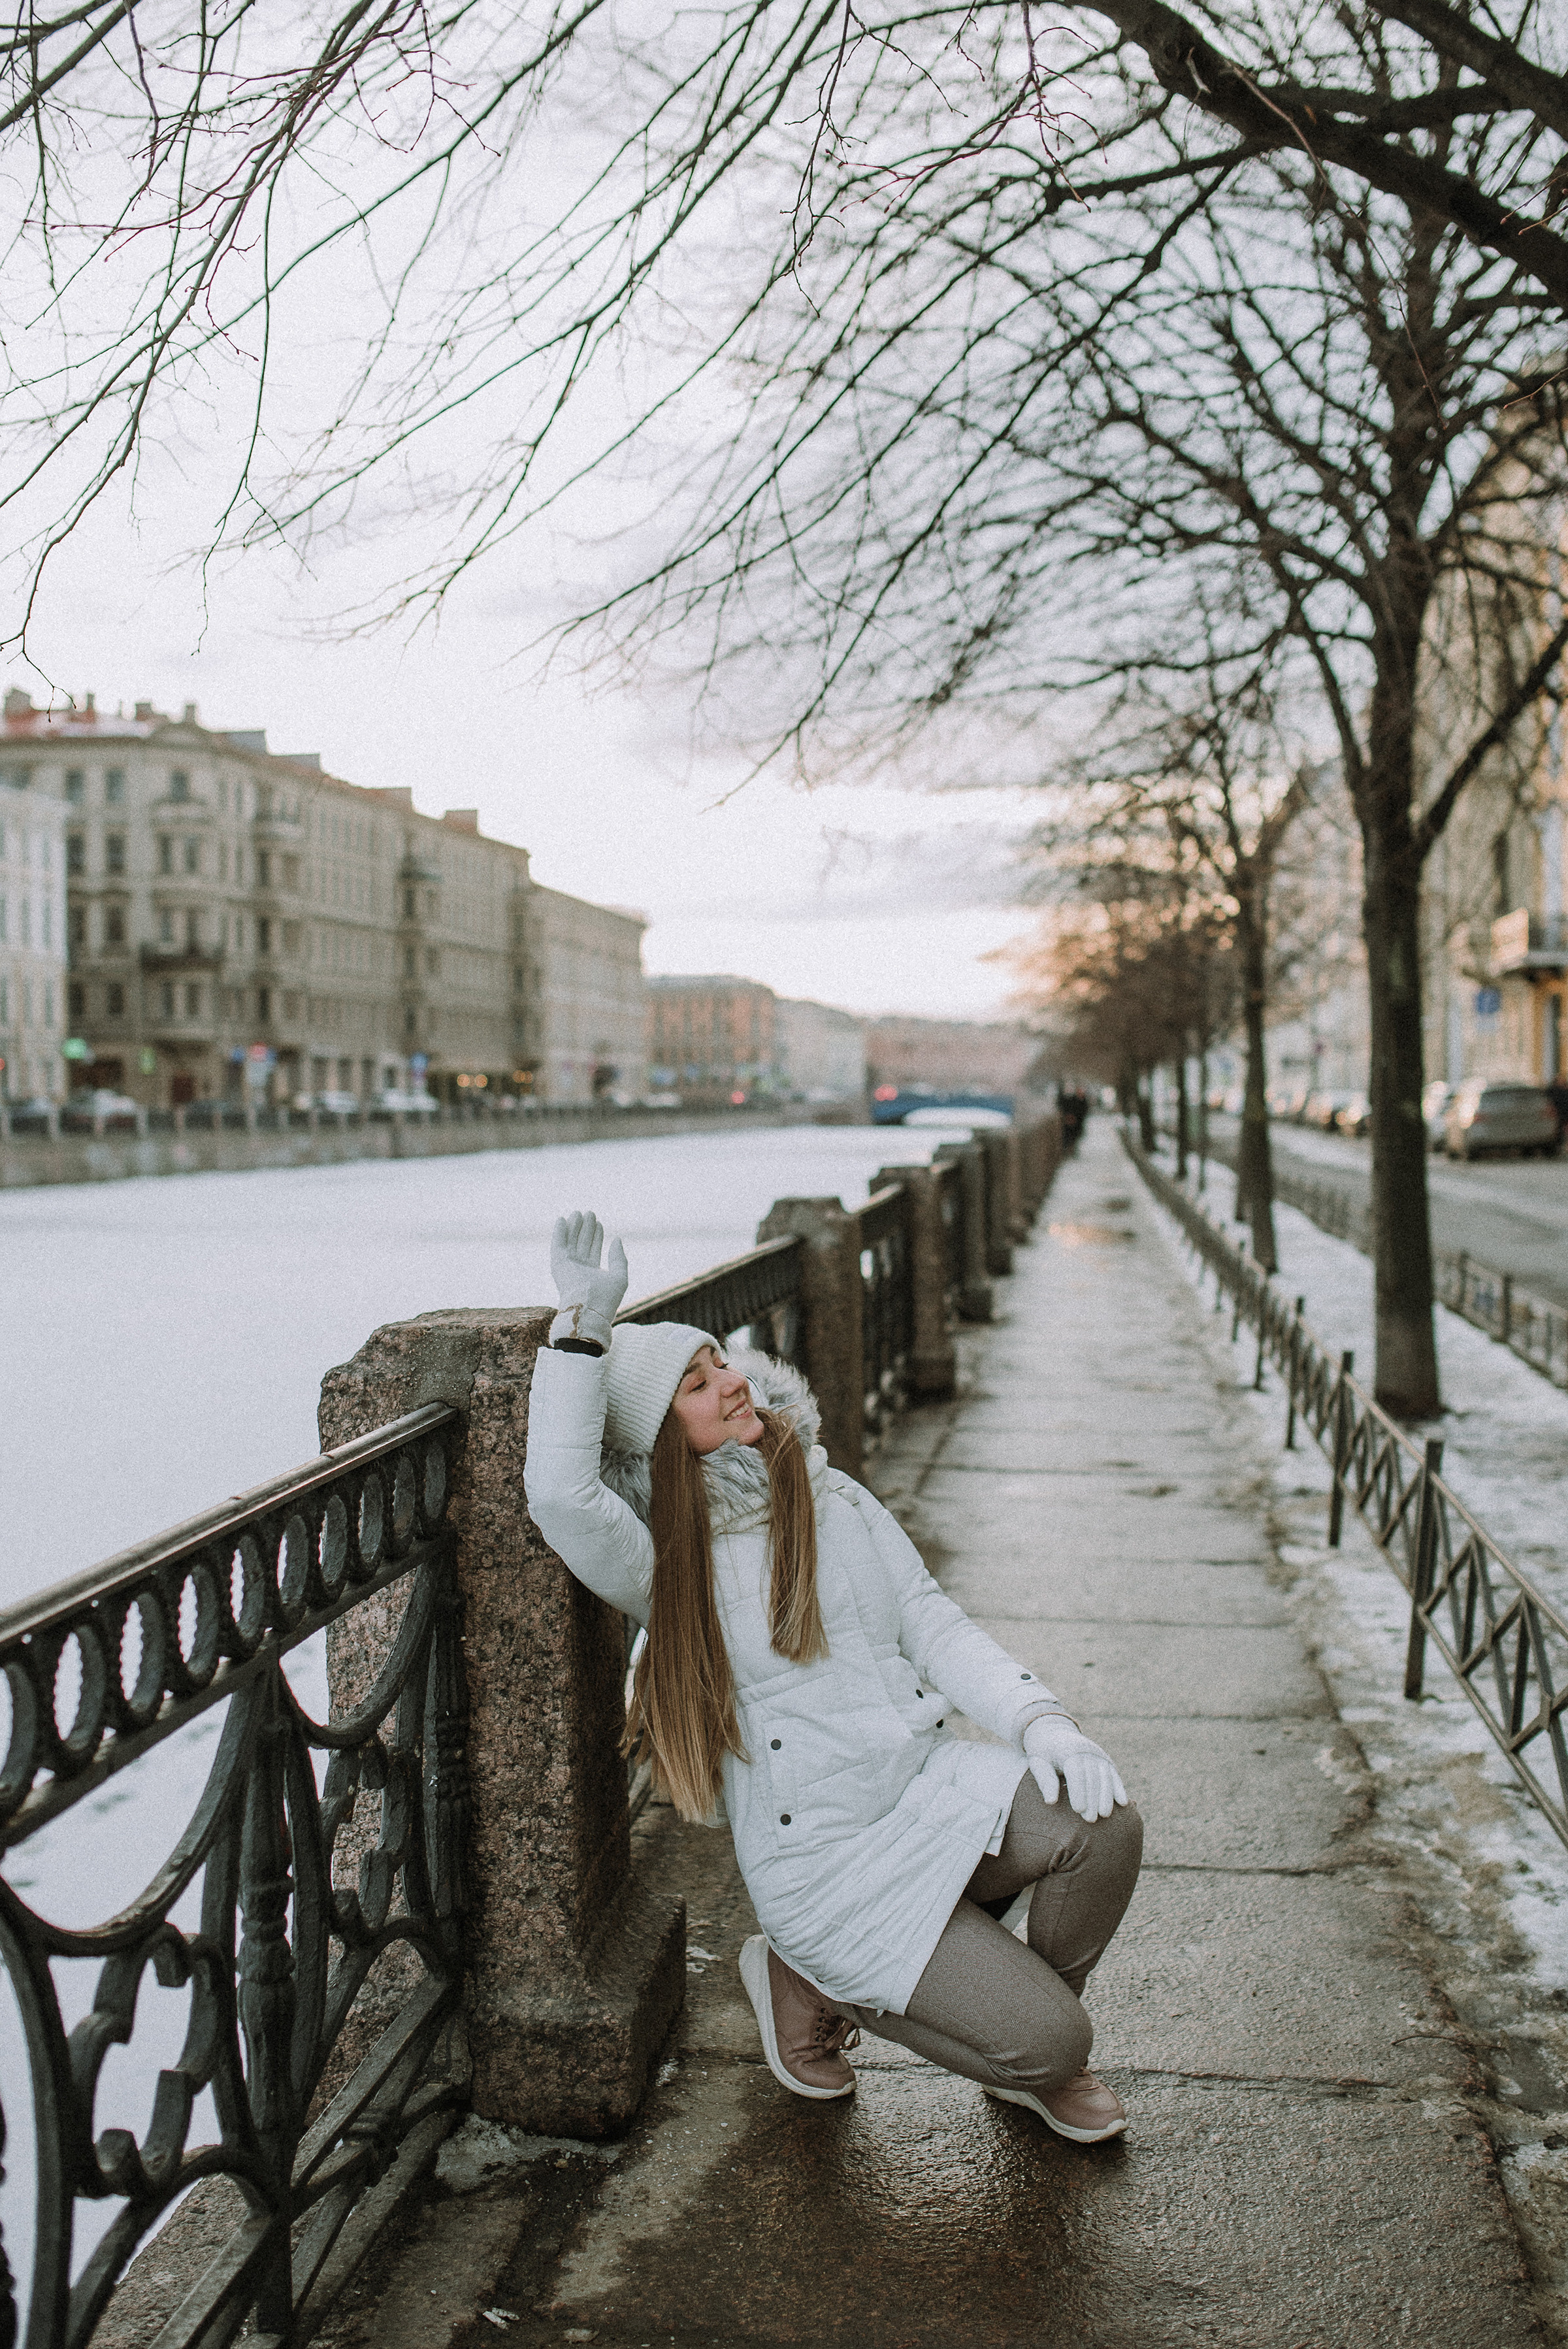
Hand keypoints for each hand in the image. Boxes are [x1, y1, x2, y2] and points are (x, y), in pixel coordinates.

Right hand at [549, 1211, 628, 1351]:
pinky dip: (558, 1232)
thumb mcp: (619, 1277)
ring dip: (573, 1227)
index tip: (599, 1223)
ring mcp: (568, 1267)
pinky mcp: (558, 1265)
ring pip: (570, 1242)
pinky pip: (557, 1245)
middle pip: (581, 1244)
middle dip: (585, 1228)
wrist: (589, 1311)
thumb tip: (617, 1239)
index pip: (593, 1249)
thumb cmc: (606, 1299)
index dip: (596, 1235)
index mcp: (592, 1273)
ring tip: (578, 1213)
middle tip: (589, 1213)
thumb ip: (618, 1258)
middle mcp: (579, 1270)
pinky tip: (562, 1220)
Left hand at [1023, 1716, 1126, 1822]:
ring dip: (1107, 1797)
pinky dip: (1119, 1788)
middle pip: (1092, 1777)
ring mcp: (1098, 1754)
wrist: (1055, 1732)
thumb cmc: (1044, 1752)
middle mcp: (1086, 1750)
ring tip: (1104, 1815)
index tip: (1078, 1810)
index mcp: (1068, 1750)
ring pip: (1106, 1777)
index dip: (1078, 1791)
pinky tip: (1123, 1803)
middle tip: (1090, 1819)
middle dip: (1093, 1799)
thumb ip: (1044, 1780)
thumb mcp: (1037, 1762)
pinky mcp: (1106, 1760)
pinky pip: (1114, 1775)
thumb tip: (1050, 1802)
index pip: (1076, 1772)